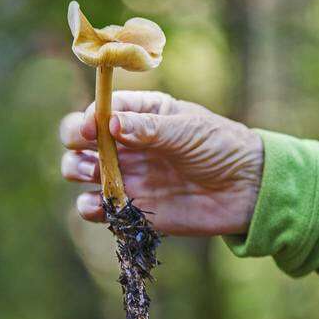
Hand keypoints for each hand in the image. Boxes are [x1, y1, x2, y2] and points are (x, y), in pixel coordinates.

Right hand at [60, 91, 262, 235]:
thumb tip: (111, 124)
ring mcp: (127, 176)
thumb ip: (149, 127)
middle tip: (91, 155)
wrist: (244, 190)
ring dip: (77, 173)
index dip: (88, 118)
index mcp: (140, 114)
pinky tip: (101, 206)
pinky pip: (97, 208)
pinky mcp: (131, 208)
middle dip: (75, 146)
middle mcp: (126, 144)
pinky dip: (90, 208)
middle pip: (79, 141)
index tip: (92, 128)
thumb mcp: (188, 129)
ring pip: (80, 172)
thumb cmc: (220, 147)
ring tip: (98, 177)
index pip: (99, 110)